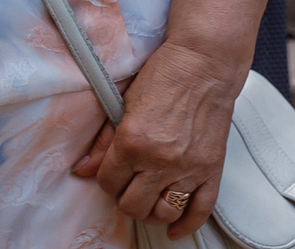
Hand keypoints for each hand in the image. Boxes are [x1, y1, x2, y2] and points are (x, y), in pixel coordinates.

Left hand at [71, 40, 242, 239]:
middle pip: (133, 204)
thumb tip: (83, 169)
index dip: (104, 180)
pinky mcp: (212, 170)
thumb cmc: (163, 76)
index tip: (107, 174)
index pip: (108, 182)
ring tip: (146, 200)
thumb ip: (103, 140)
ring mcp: (188, 168)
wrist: (203, 65)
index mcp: (133, 141)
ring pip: (163, 211)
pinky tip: (174, 228)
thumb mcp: (122, 102)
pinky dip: (185, 224)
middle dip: (124, 198)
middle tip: (125, 186)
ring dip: (151, 211)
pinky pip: (199, 210)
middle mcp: (160, 160)